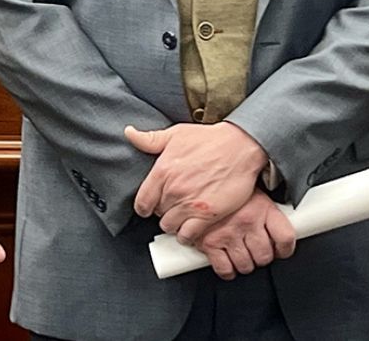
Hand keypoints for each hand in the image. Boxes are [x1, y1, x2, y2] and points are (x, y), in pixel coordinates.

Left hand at [126, 122, 266, 241]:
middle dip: (163, 212)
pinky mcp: (208, 214)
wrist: (239, 147)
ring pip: (170, 226)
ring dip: (174, 224)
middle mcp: (174, 190)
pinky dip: (187, 235)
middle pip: (157, 214)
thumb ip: (149, 139)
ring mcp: (191, 204)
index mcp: (162, 171)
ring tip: (181, 218)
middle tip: (172, 207)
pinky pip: (188, 235)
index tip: (150, 207)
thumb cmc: (208, 139)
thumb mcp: (175, 134)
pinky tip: (191, 228)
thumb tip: (129, 132)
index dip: (144, 207)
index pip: (142, 202)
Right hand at [194, 189, 295, 279]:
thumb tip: (282, 224)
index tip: (280, 250)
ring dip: (244, 263)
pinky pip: (225, 269)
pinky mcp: (209, 243)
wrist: (193, 178)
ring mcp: (227, 233)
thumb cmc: (222, 185)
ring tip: (239, 252)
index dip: (285, 249)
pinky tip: (227, 262)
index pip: (285, 238)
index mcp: (261, 207)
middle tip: (254, 249)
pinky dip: (227, 270)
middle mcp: (246, 221)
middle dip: (260, 256)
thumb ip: (265, 208)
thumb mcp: (249, 189)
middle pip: (265, 256)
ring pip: (246, 265)